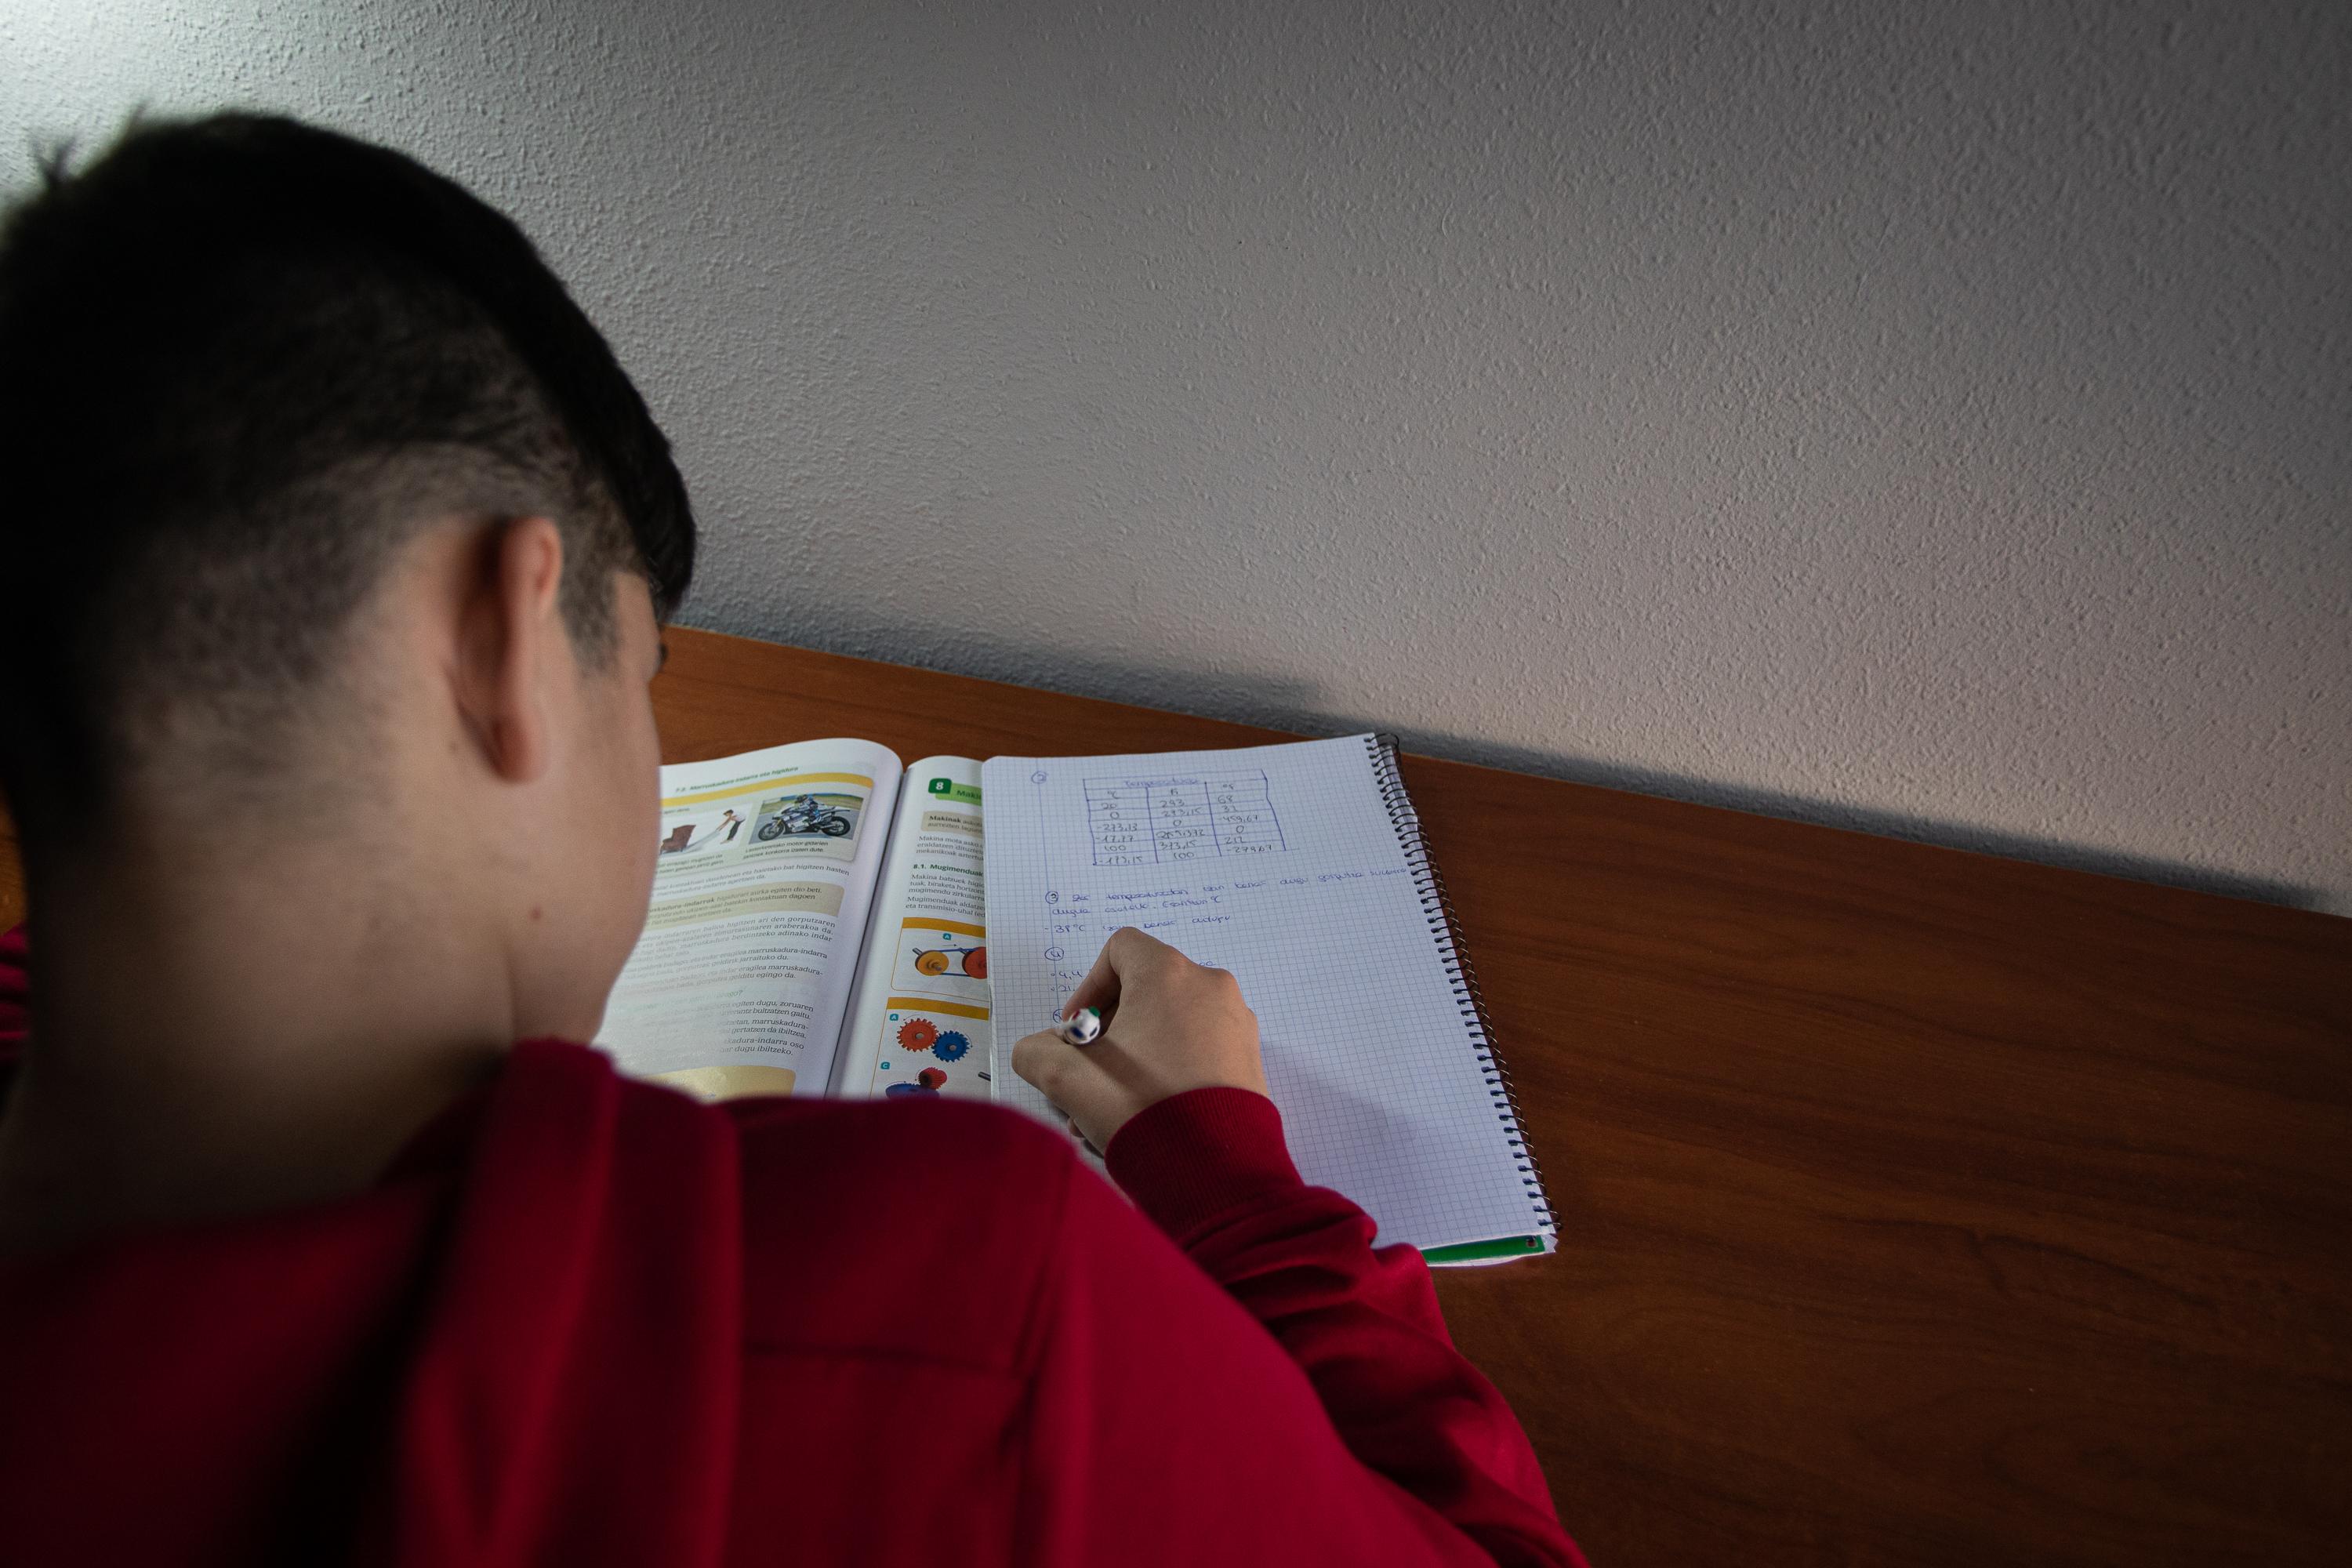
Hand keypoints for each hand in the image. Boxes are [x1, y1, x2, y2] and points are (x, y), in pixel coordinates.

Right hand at [1010, 927, 1268, 1153]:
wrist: (1214, 1169)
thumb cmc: (1140, 1108)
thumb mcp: (1066, 1079)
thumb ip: (1036, 1051)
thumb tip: (1041, 1050)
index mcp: (1169, 974)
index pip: (1121, 950)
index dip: (1089, 987)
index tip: (1076, 1031)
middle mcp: (1210, 986)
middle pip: (1145, 991)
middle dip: (1109, 1033)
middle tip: (1089, 1075)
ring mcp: (1235, 1023)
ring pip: (1171, 1026)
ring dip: (1134, 1058)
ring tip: (1112, 1107)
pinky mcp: (1249, 1059)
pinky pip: (1199, 1050)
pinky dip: (1169, 1071)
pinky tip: (1147, 1115)